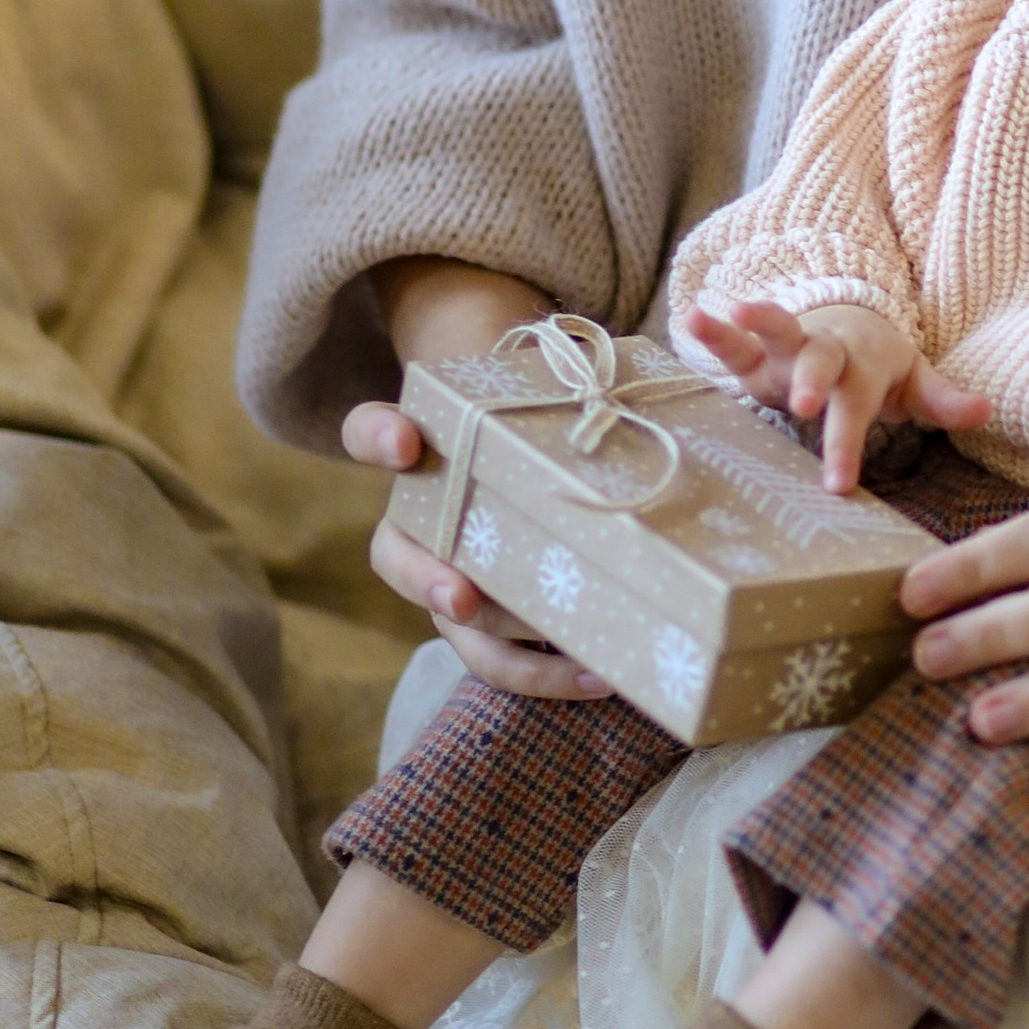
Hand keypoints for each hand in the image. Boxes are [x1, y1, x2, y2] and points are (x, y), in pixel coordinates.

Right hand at [344, 256, 612, 700]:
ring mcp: (455, 577)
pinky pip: (506, 661)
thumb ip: (572, 373)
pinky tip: (602, 678)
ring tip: (564, 663)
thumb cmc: (545, 418)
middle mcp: (426, 523)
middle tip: (461, 596)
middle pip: (397, 557)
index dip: (378, 436)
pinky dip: (548, 675)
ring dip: (501, 652)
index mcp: (425, 452)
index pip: (370, 433)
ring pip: (454, 628)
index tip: (405, 442)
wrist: (546, 459)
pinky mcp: (495, 622)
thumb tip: (658, 349)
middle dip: (424, 580)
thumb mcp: (549, 388)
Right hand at [686, 297, 987, 491]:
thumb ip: (944, 399)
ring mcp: (790, 346)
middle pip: (821, 363)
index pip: (857, 408)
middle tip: (804, 406)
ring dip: (758, 321)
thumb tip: (987, 409)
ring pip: (776, 329)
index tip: (837, 484)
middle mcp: (827, 351)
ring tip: (734, 313)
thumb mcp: (914, 382)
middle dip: (812, 381)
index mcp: (865, 367)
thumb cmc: (880, 367)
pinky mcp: (758, 351)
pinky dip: (714, 329)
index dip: (846, 444)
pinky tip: (692, 317)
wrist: (852, 323)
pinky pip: (736, 338)